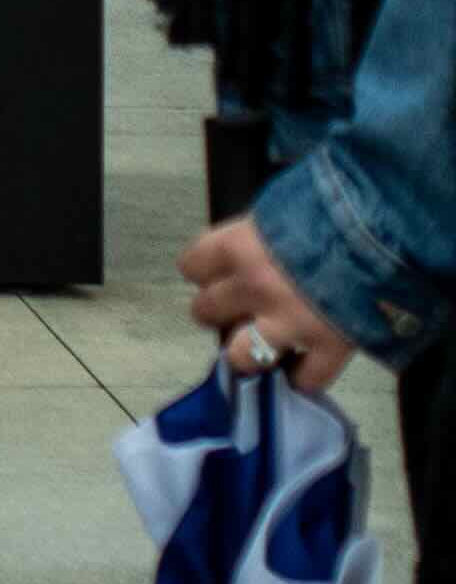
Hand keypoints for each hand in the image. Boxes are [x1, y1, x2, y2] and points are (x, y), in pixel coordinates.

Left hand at [182, 212, 352, 393]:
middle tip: (238, 307)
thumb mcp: (284, 203)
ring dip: (249, 352)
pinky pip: (306, 379)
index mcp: (239, 245)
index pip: (193, 265)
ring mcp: (289, 324)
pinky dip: (305, 378)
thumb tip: (251, 239)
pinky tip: (306, 368)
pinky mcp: (328, 349)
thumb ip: (259, 229)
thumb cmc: (335, 204)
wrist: (390, 229)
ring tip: (262, 344)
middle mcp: (254, 288)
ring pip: (241, 357)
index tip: (217, 271)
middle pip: (207, 312)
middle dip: (220, 310)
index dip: (205, 269)